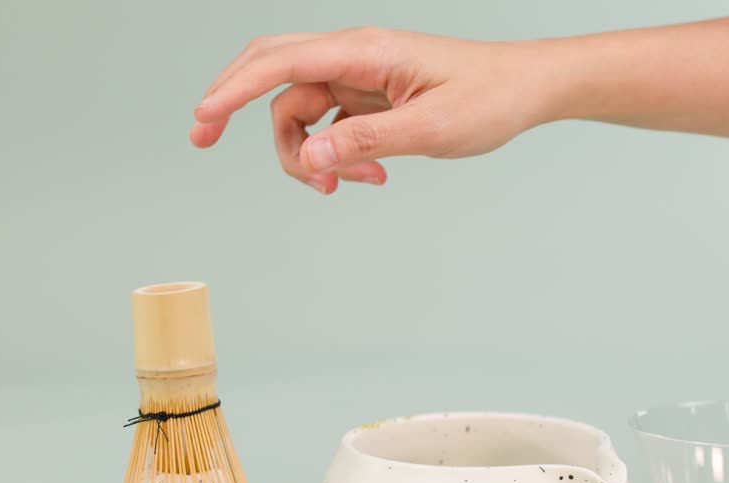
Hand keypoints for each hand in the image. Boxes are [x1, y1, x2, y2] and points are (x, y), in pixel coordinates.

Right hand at [190, 27, 555, 192]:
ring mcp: (361, 77)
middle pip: (272, 71)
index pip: (281, 63)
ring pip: (301, 111)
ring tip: (350, 185)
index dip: (233, 89)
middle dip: (234, 103)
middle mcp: (354, 57)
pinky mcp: (371, 98)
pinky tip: (371, 177)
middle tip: (202, 140)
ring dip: (310, 155)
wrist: (527, 90)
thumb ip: (364, 143)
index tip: (201, 119)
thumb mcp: (430, 130)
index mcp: (365, 51)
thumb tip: (309, 159)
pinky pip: (331, 126)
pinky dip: (338, 157)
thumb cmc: (490, 99)